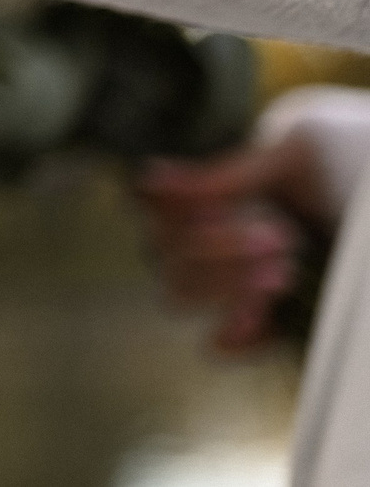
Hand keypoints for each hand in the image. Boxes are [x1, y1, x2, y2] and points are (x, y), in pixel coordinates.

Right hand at [136, 137, 339, 353]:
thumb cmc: (348, 162)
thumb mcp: (298, 156)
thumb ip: (228, 176)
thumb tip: (152, 179)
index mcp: (212, 187)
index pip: (150, 200)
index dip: (170, 206)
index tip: (216, 207)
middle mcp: (210, 233)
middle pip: (163, 249)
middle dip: (214, 248)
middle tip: (280, 239)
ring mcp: (232, 278)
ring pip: (180, 291)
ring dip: (224, 284)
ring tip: (284, 274)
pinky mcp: (263, 319)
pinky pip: (221, 340)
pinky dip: (235, 333)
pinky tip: (263, 315)